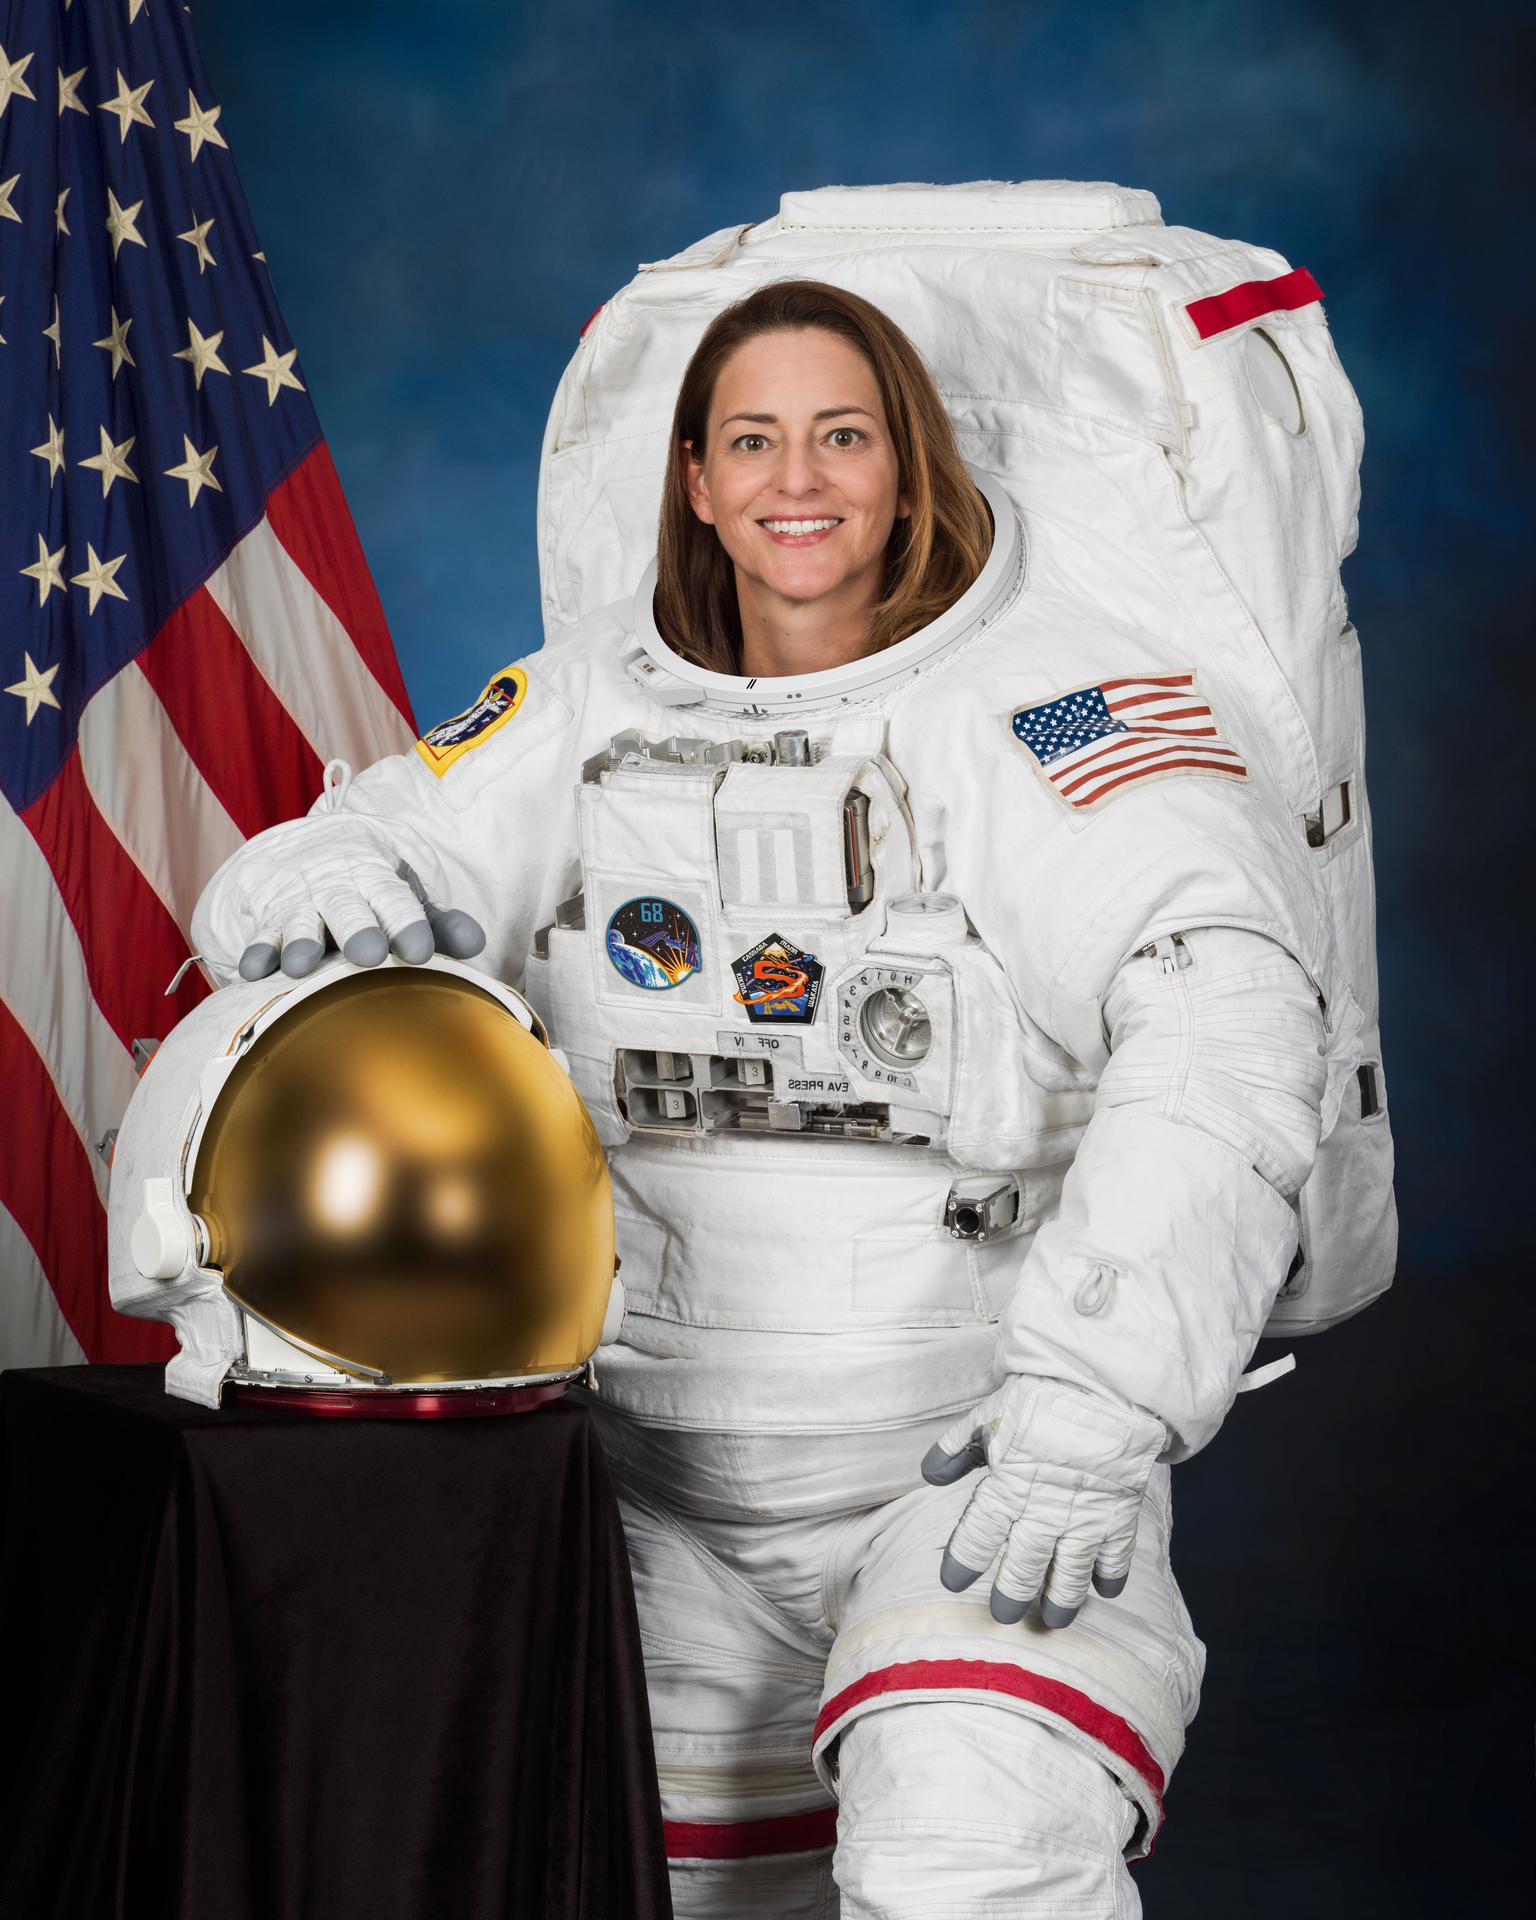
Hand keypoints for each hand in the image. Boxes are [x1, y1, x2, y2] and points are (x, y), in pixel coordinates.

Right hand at [191, 815, 485, 983]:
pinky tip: (251, 971)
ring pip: (299, 922)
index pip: (395, 900)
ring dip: (300, 942)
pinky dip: (255, 951)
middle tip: (368, 954)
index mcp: (377, 880)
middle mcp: (336, 889)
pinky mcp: (267, 918)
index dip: (407, 924)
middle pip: (347, 909)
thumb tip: (475, 945)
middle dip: (357, 931)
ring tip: (301, 966)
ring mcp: (298, 903)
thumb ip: (438, 921)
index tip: (419, 951)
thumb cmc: (371, 884)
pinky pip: (259, 935)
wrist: (308, 847)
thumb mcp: (404, 891)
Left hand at [921, 1376, 1164, 1628]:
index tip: (953, 1584)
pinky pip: (1115, 1557)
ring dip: (1060, 1601)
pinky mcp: (1119, 1514)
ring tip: (1052, 1622)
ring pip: (1070, 1574)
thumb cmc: (1040, 1398)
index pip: (978, 1538)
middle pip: (1024, 1567)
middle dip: (1011, 1595)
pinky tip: (1103, 1591)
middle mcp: (1044, 1512)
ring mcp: (1085, 1518)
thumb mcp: (986, 1416)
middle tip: (1003, 1615)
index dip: (963, 1564)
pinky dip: (1109, 1577)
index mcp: (1007, 1488)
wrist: (1102, 1386)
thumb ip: (956, 1448)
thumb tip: (928, 1474)